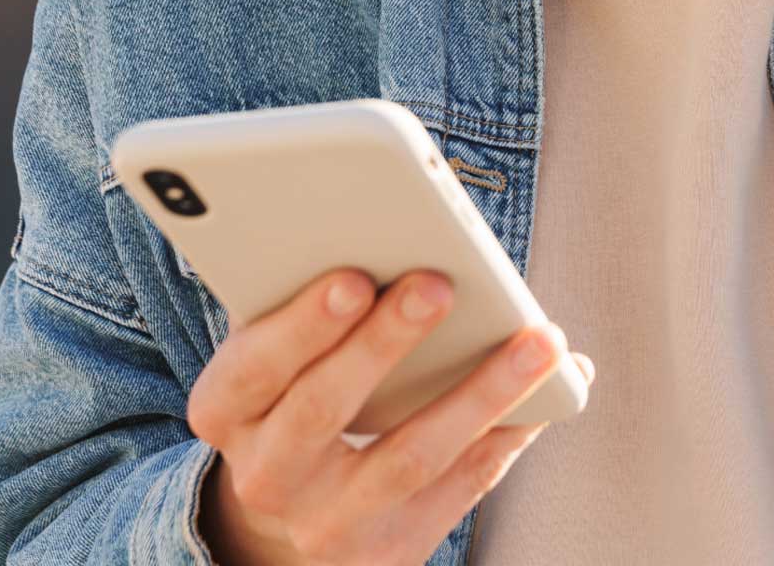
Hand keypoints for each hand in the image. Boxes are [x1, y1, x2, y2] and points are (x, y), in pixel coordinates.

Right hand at [190, 268, 594, 565]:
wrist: (288, 515)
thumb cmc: (293, 396)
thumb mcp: (274, 356)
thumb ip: (306, 303)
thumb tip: (401, 239)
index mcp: (226, 411)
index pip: (254, 367)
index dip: (302, 325)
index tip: (353, 277)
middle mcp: (267, 476)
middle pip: (324, 409)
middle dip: (384, 343)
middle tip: (438, 284)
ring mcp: (328, 523)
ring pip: (410, 455)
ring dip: (481, 392)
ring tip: (539, 340)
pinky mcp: (390, 551)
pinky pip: (459, 487)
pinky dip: (506, 433)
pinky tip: (547, 391)